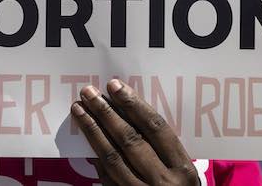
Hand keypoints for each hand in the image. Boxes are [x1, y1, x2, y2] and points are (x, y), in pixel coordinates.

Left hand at [71, 80, 200, 185]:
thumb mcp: (182, 172)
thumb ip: (163, 147)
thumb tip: (129, 111)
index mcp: (182, 169)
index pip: (155, 128)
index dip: (134, 105)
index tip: (115, 86)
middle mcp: (163, 182)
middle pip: (130, 140)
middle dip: (106, 113)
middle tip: (89, 92)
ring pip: (112, 157)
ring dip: (92, 130)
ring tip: (79, 110)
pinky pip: (106, 177)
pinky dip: (95, 157)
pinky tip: (85, 139)